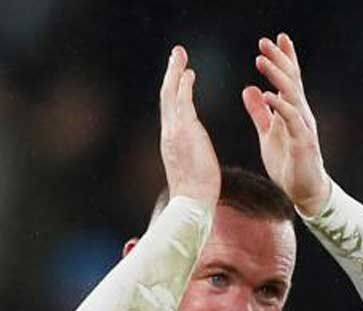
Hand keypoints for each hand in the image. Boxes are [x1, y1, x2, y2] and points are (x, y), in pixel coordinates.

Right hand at [159, 45, 219, 206]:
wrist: (191, 204)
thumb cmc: (196, 194)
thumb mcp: (192, 169)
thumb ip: (192, 156)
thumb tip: (195, 156)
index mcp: (172, 141)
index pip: (171, 109)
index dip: (174, 89)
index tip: (181, 74)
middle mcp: (169, 133)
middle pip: (166, 96)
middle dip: (171, 73)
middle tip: (177, 54)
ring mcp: (174, 132)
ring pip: (171, 95)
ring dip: (175, 72)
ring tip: (180, 54)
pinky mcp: (184, 133)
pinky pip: (183, 103)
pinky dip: (184, 86)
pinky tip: (189, 72)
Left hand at [242, 33, 329, 215]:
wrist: (304, 191)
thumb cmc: (289, 163)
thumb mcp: (268, 134)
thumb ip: (260, 112)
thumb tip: (250, 89)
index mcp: (292, 110)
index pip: (289, 79)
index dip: (284, 59)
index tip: (275, 39)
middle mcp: (301, 113)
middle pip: (291, 81)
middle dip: (279, 60)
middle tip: (264, 42)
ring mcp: (303, 126)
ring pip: (292, 95)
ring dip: (277, 77)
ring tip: (262, 61)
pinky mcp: (303, 141)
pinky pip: (292, 120)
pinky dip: (280, 106)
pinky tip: (269, 95)